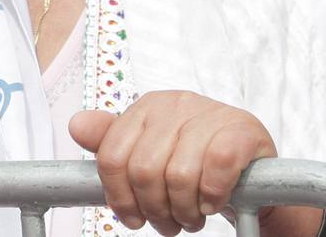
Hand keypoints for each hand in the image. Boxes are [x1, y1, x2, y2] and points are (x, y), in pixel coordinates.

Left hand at [69, 90, 276, 234]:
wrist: (248, 159)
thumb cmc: (194, 156)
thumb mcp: (150, 149)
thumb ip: (112, 141)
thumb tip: (76, 125)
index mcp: (148, 106)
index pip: (112, 156)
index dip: (120, 198)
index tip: (133, 217)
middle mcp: (176, 103)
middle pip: (144, 171)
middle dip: (156, 209)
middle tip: (170, 222)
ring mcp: (210, 114)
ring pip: (179, 176)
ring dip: (185, 211)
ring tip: (192, 216)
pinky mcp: (240, 131)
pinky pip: (215, 170)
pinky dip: (211, 197)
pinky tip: (213, 202)